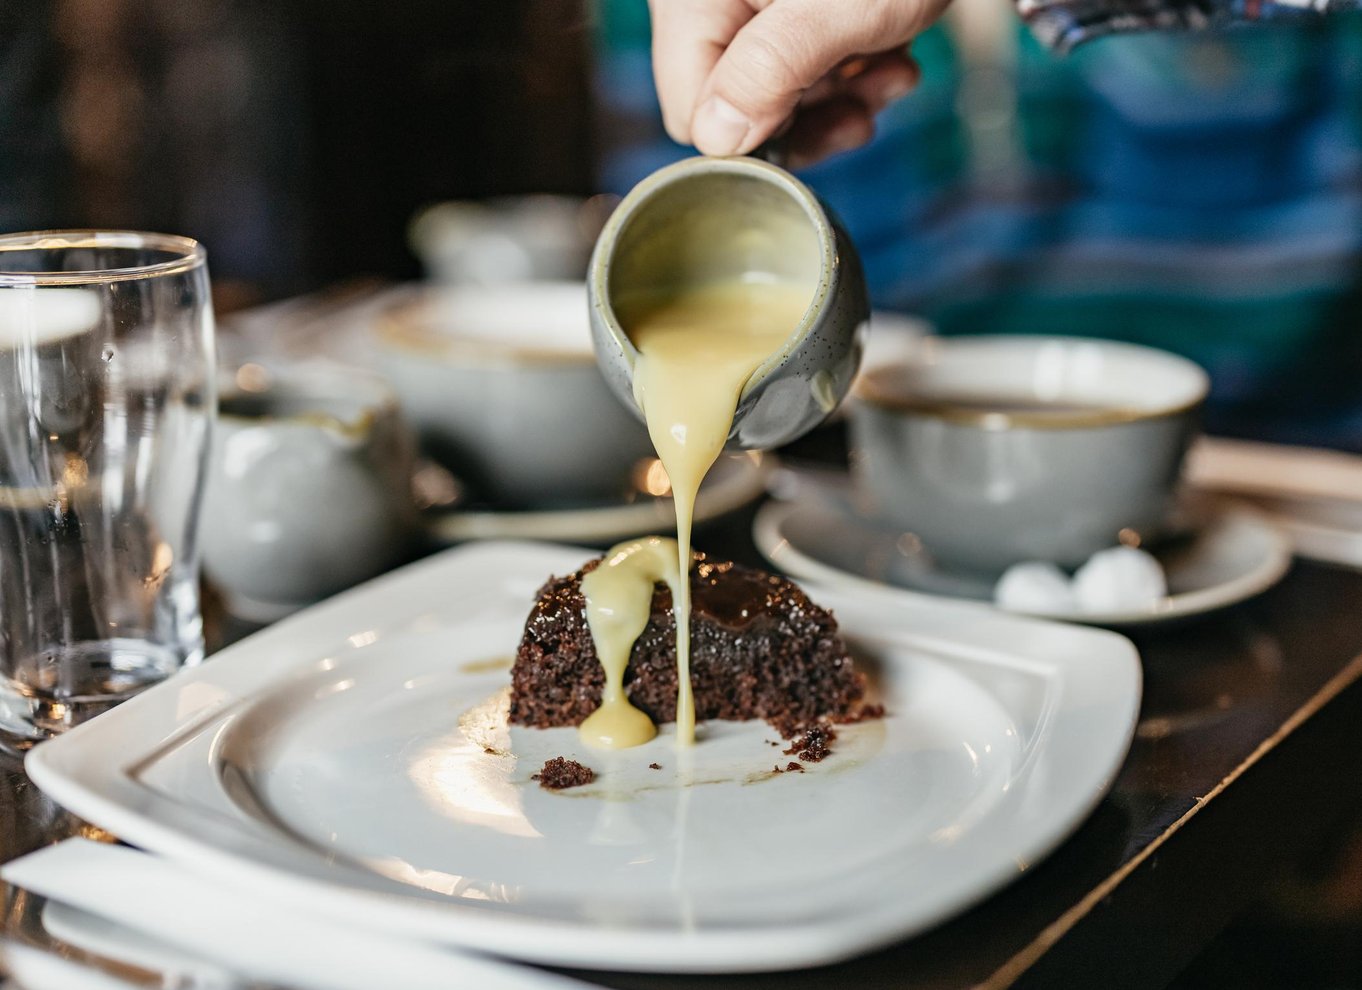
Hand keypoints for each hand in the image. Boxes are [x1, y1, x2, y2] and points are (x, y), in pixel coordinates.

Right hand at [649, 0, 946, 166]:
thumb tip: (718, 140)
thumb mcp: (836, 8)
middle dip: (805, 118)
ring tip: (888, 74)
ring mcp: (755, 11)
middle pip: (735, 108)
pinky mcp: (792, 16)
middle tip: (862, 107)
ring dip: (840, 100)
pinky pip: (805, 73)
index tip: (807, 127)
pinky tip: (889, 58)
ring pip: (777, 98)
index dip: (749, 135)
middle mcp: (714, 3)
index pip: (689, 108)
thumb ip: (769, 70)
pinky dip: (851, 75)